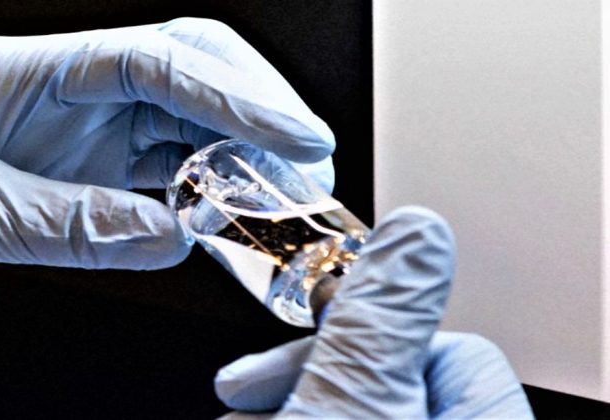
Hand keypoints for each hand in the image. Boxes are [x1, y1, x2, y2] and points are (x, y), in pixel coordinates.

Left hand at [0, 18, 334, 284]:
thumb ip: (68, 224)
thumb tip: (171, 238)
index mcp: (26, 70)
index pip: (156, 63)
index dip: (238, 97)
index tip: (301, 137)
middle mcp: (66, 88)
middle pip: (188, 70)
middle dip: (258, 109)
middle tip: (310, 162)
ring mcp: (81, 126)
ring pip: (186, 119)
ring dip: (243, 151)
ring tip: (286, 192)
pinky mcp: (88, 164)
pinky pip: (165, 164)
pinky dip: (207, 185)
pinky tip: (231, 208)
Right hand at [215, 207, 533, 417]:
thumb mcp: (355, 401)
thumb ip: (384, 317)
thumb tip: (419, 231)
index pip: (451, 349)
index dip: (372, 331)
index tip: (312, 330)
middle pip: (388, 377)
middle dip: (303, 374)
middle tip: (247, 387)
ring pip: (348, 403)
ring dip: (282, 400)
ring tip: (241, 413)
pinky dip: (287, 416)